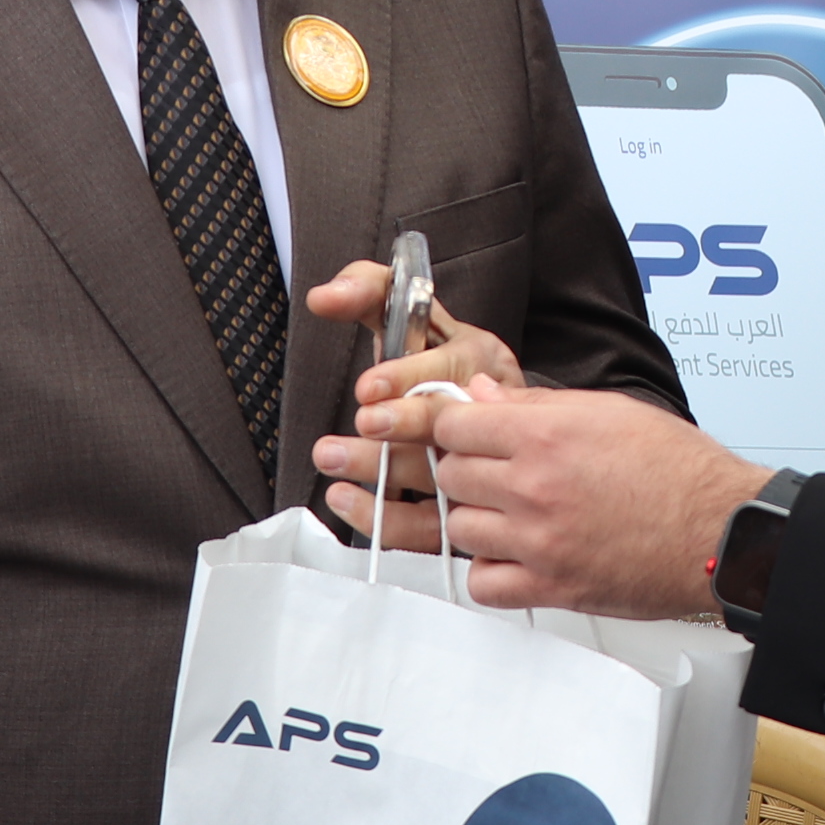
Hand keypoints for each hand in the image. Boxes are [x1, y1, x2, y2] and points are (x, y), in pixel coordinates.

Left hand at [304, 259, 524, 527]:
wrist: (502, 424)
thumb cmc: (442, 363)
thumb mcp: (415, 316)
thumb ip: (371, 294)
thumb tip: (322, 297)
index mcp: (481, 360)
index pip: (453, 369)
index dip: (409, 379)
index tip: (368, 388)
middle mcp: (490, 415)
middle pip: (449, 430)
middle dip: (398, 430)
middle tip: (349, 433)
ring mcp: (487, 470)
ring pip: (440, 485)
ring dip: (379, 478)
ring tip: (329, 459)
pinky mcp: (473, 516)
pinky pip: (433, 530)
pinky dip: (386, 521)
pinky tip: (347, 500)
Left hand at [406, 379, 773, 620]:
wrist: (721, 531)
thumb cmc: (681, 471)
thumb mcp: (611, 411)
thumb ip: (537, 403)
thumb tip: (484, 393)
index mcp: (547, 435)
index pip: (454, 425)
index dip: (456, 426)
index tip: (466, 433)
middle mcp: (536, 487)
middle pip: (451, 475)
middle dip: (467, 470)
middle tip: (494, 472)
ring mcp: (540, 540)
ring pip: (459, 528)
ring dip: (478, 520)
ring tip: (509, 514)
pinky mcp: (553, 587)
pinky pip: (483, 584)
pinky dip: (490, 571)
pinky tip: (513, 556)